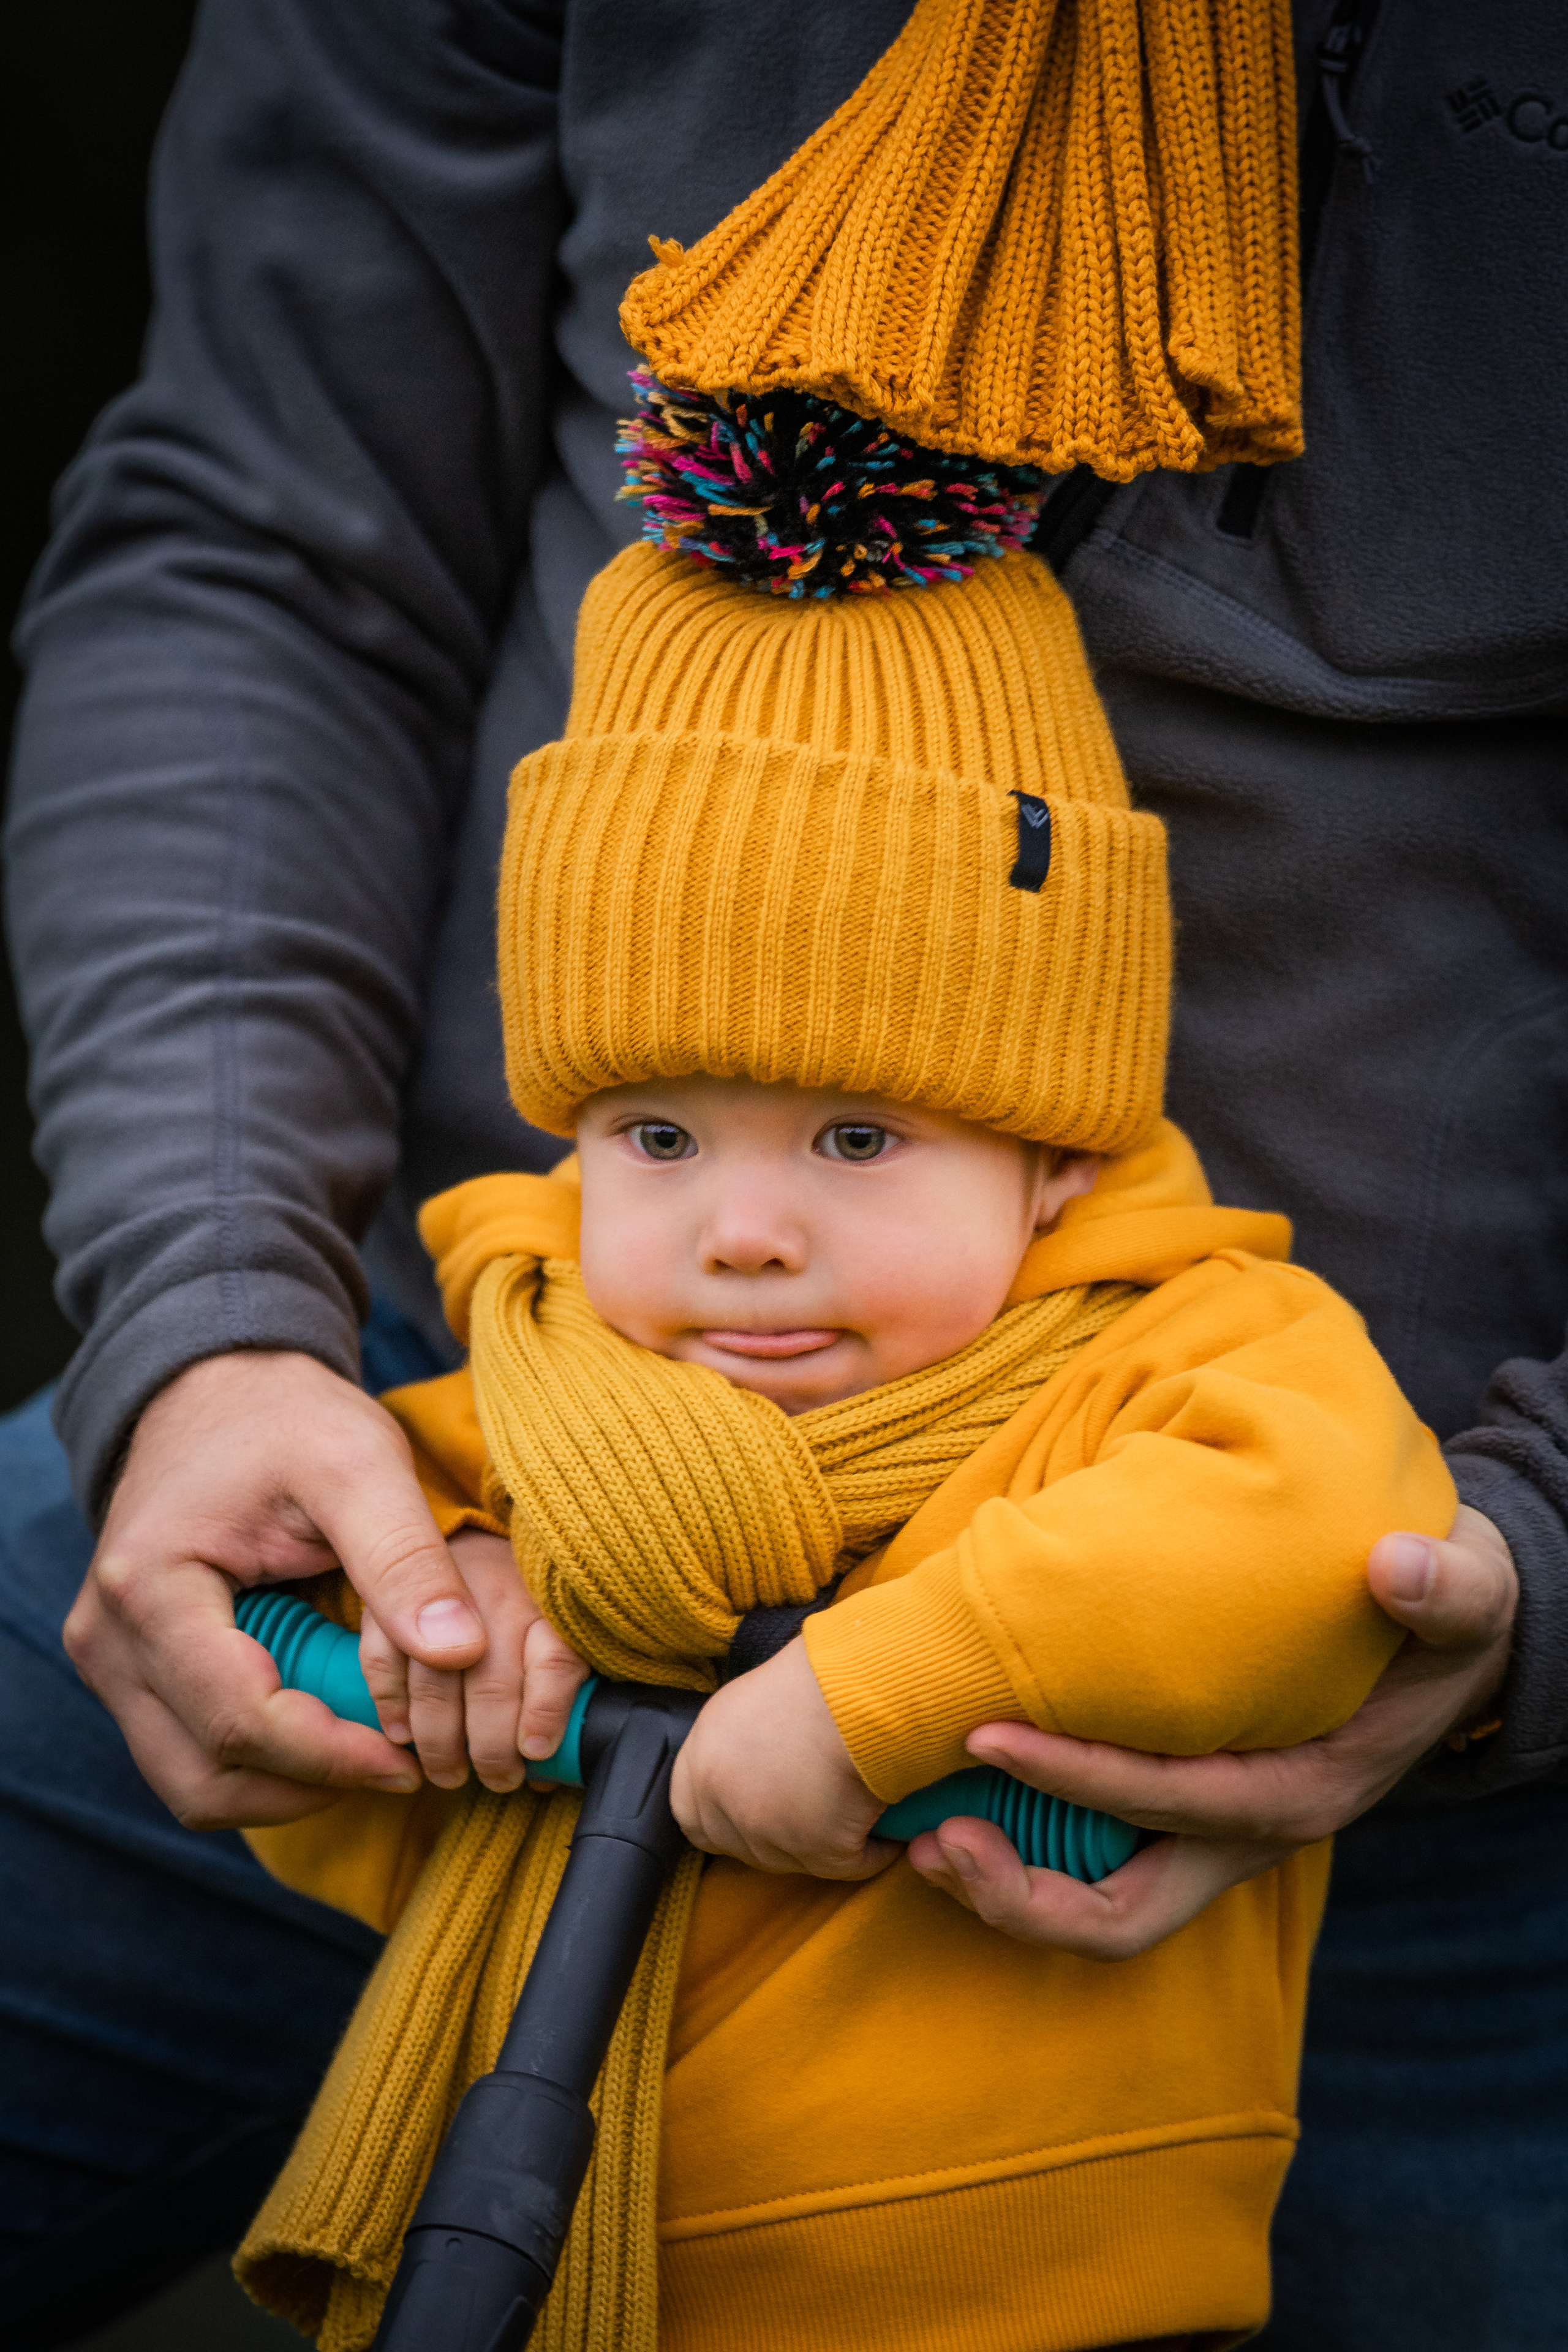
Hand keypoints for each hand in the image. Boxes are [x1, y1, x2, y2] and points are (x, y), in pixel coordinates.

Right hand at [65, 1350, 491, 1830]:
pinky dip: (263, 1762)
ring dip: (286, 1785)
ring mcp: (111, 1661)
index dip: (332, 1756)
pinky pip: (191, 1751)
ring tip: (370, 1748)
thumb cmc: (289, 1418)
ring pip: (193, 1782)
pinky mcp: (133, 1669)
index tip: (411, 1759)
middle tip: (399, 1764)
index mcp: (150, 1588)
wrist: (221, 1388)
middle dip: (310, 1784)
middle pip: (205, 1775)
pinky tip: (331, 1725)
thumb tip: (461, 1653)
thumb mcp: (361, 1463)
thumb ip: (404, 1557)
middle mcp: (108, 1640)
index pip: (238, 1720)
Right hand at [359, 1529, 588, 1793]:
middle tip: (497, 1779)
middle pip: (492, 1675)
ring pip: (436, 1675)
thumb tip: (556, 1742)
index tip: (537, 1751)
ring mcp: (431, 1571)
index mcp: (543, 1577)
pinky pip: (382, 1653)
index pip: (556, 1651)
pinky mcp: (375, 1576)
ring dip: (441, 1738)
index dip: (549, 1710)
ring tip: (450, 1773)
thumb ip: (555, 1662)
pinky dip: (390, 1701)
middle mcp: (491, 1568)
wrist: (410, 1487)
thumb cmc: (506, 1563)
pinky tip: (401, 1735)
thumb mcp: (556, 1599)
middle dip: (492, 1744)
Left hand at [671, 1638, 895, 1879]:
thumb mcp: (748, 1703)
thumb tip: (751, 1771)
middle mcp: (726, 1799)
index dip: (721, 1819)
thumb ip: (733, 1746)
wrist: (857, 1686)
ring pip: (793, 1861)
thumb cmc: (813, 1676)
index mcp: (702, 1758)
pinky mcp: (819, 1850)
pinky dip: (870, 1852)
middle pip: (740, 1846)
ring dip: (821, 1846)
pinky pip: (849, 1866)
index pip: (689, 1816)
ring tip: (852, 1815)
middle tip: (811, 1815)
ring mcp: (769, 1831)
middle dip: (772, 1838)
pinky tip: (886, 1833)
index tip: (752, 1813)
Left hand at [909, 1503, 1516, 1958]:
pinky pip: (1097, 1865)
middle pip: (1122, 1918)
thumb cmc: (1439, 1617)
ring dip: (1008, 1890)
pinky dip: (1027, 1848)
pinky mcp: (1185, 1817)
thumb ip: (1444, 1590)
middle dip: (1021, 1896)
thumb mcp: (1462, 1595)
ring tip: (921, 1840)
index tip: (984, 1735)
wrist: (1450, 1649)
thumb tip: (1396, 1571)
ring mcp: (1211, 1838)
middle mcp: (1247, 1836)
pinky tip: (960, 1798)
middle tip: (930, 1839)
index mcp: (1298, 1792)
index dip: (1075, 1778)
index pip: (1169, 1802)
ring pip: (1100, 1910)